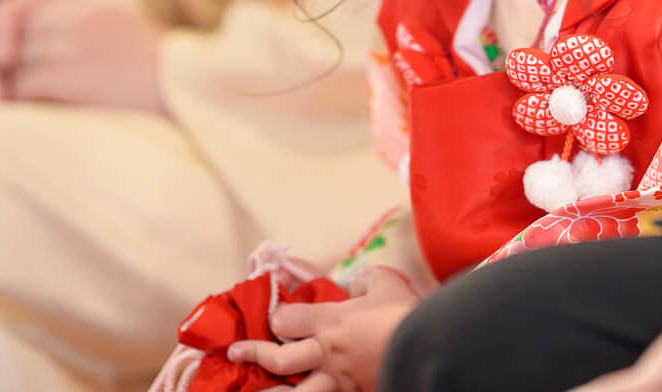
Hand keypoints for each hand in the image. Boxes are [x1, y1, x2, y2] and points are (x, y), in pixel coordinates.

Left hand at [11, 0, 165, 112]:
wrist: (193, 93)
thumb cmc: (164, 83)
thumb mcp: (125, 44)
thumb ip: (86, 39)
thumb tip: (35, 60)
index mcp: (92, 9)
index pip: (24, 4)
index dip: (3, 30)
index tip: (1, 57)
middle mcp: (80, 19)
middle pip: (13, 30)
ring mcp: (75, 43)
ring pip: (13, 59)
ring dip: (7, 85)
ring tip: (12, 105)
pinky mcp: (70, 73)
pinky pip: (23, 84)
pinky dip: (20, 101)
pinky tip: (32, 114)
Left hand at [227, 269, 419, 391]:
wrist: (425, 349)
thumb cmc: (403, 312)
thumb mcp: (384, 283)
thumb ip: (365, 282)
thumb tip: (356, 285)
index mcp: (330, 321)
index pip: (286, 319)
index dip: (276, 317)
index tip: (274, 316)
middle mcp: (326, 353)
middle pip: (279, 358)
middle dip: (254, 353)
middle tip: (236, 351)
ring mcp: (338, 380)